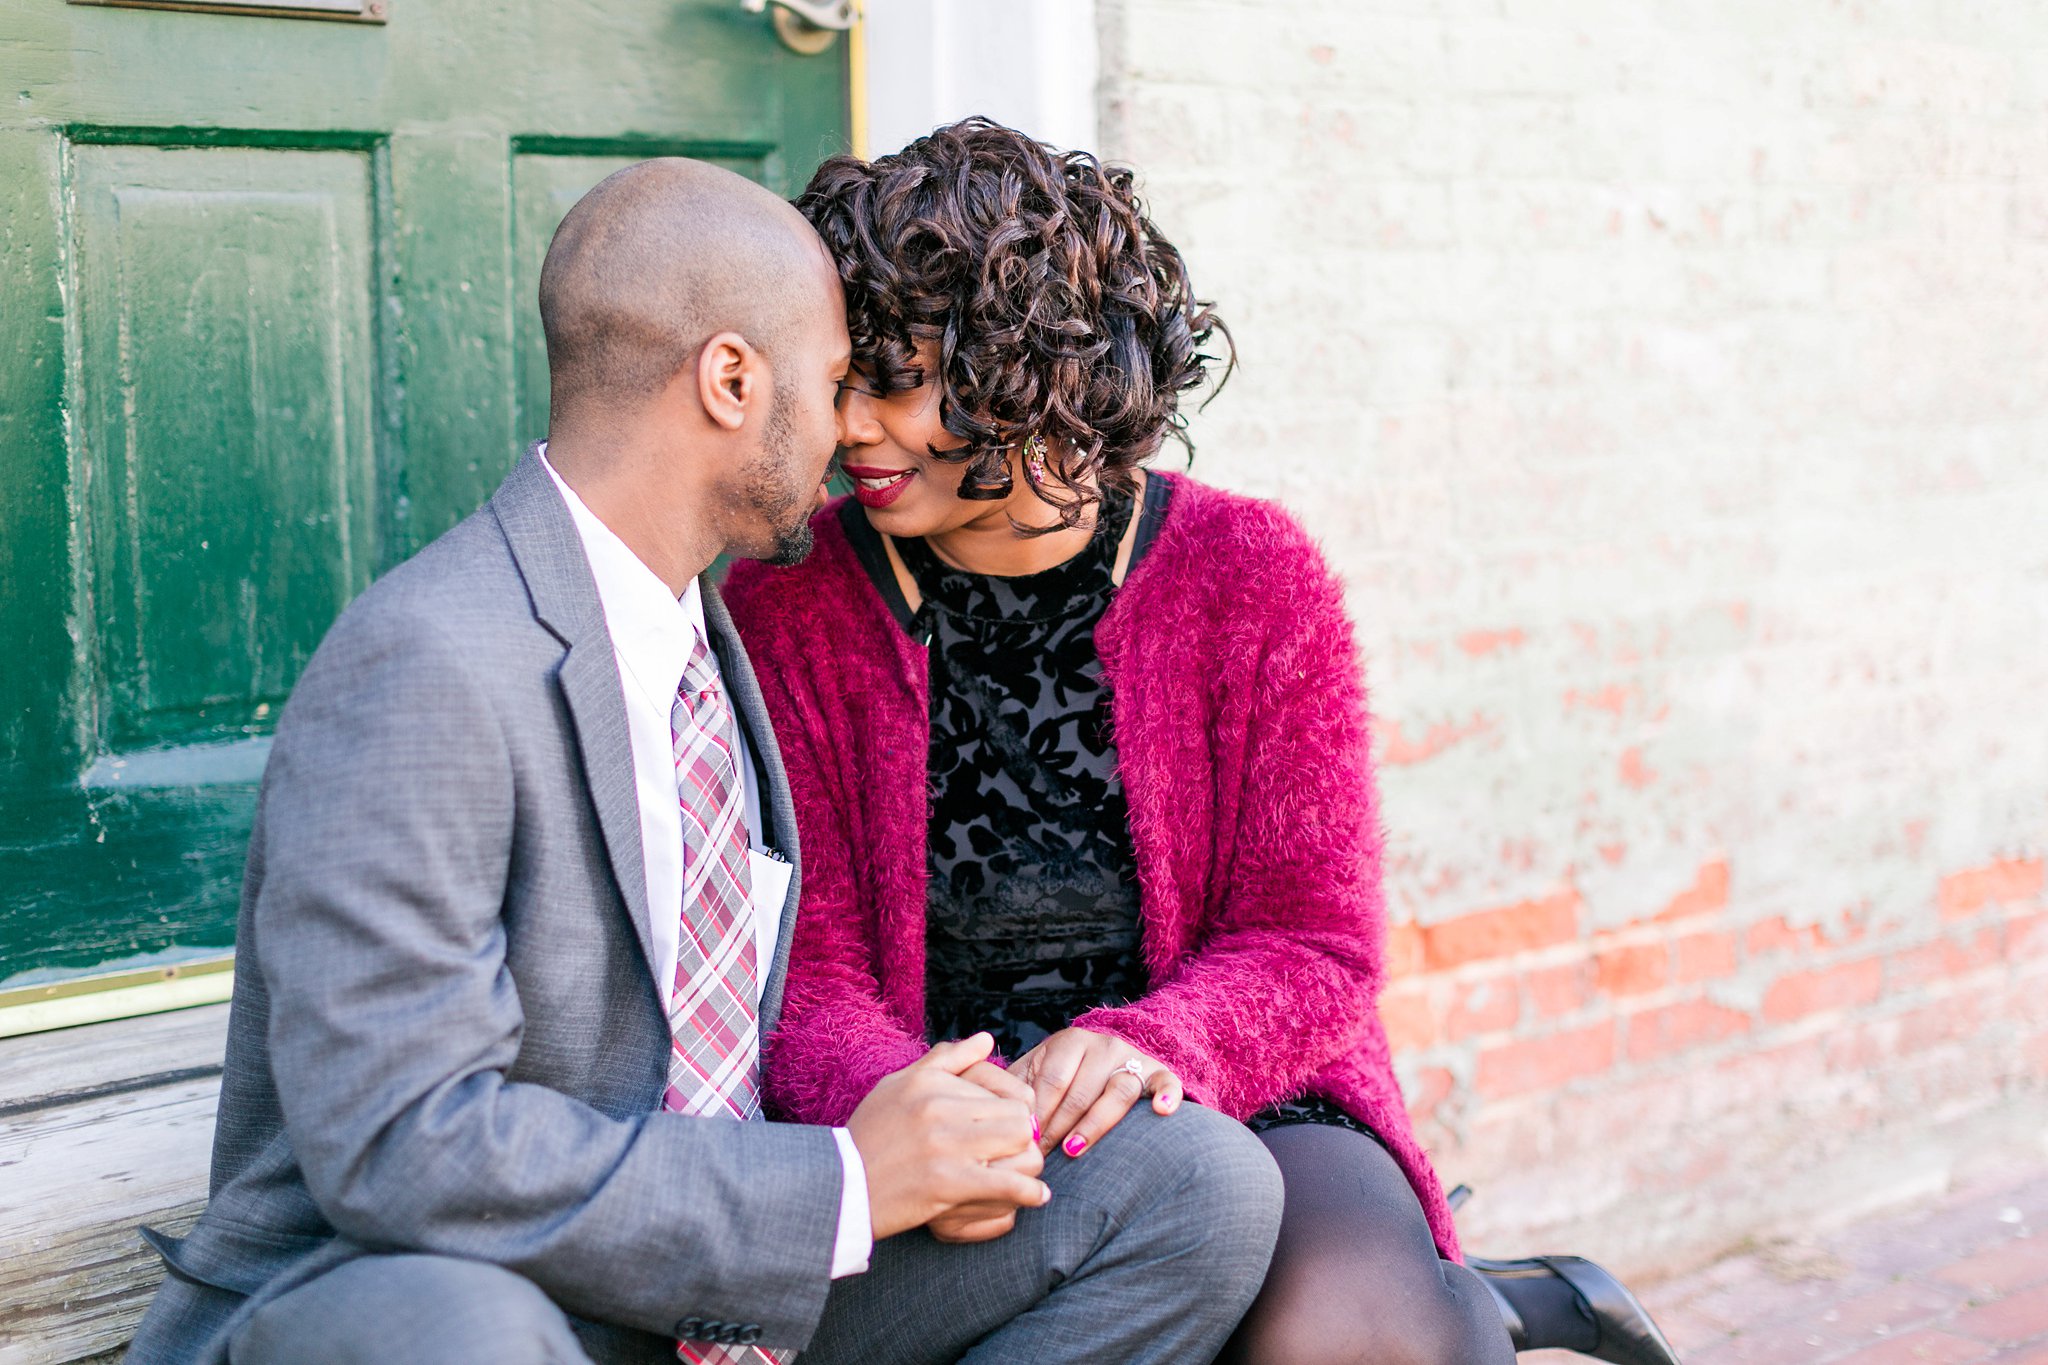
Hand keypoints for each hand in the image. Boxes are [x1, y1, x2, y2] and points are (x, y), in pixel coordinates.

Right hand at [847, 1033, 1048, 1240]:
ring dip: (1029, 1162)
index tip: (1011, 1127)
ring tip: (1025, 1175)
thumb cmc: (870, 1135)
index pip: (1001, 1085)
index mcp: (931, 1082)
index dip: (1014, 1109)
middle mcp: (939, 1106)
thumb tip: (986, 1039)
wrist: (838, 1186)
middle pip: (1017, 1112)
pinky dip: (1029, 1192)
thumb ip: (946, 1060)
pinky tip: (1036, 1196)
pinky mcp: (948, 1183)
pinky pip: (1008, 1183)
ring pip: (1020, 1141)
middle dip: (1024, 1134)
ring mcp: (945, 1144)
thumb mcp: (899, 1085)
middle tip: (1019, 1152)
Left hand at [1011, 1027, 1183, 1161]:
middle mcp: (1102, 1045)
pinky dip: (1166, 1094)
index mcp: (1069, 1042)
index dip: (1037, 1115)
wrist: (1099, 1062)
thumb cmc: (1056, 1080)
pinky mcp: (1157, 1072)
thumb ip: (1008, 1087)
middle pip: (1081, 1092)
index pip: (1052, 1081)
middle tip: (1042, 1157)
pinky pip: (1166, 1081)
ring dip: (1094, 1125)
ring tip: (1073, 1150)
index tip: (1024, 1144)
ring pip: (1118, 1092)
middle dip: (1058, 1128)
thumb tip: (986, 1111)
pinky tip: (1161, 1111)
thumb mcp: (1031, 1074)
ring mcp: (1131, 1058)